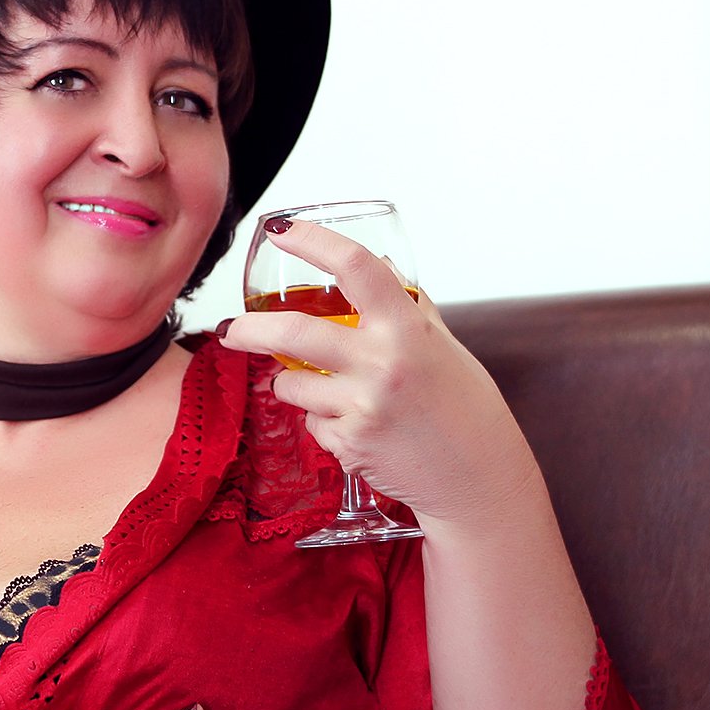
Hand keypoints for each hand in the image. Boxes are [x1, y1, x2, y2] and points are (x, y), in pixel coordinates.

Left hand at [220, 218, 543, 528]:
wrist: (478, 478)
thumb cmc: (465, 410)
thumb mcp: (443, 346)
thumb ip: (409, 305)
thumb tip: (379, 263)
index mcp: (407, 328)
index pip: (356, 265)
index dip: (312, 241)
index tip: (281, 232)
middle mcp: (383, 362)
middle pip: (292, 333)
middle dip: (249, 330)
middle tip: (231, 329)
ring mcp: (363, 405)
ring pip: (290, 383)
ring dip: (291, 383)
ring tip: (321, 390)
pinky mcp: (349, 444)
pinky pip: (311, 422)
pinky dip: (322, 421)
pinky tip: (355, 426)